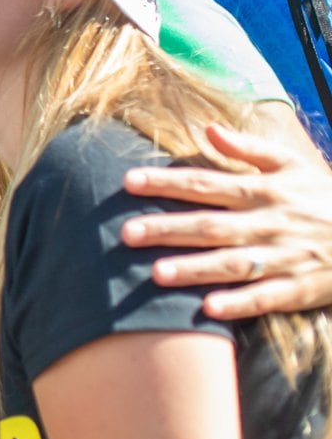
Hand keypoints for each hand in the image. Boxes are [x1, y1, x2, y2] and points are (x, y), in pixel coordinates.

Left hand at [122, 121, 331, 318]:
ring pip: (234, 264)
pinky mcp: (300, 288)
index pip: (206, 184)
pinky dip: (239, 303)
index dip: (167, 182)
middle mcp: (270, 223)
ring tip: (156, 274)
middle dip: (168, 229)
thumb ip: (248, 149)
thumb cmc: (322, 197)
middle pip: (212, 226)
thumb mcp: (292, 165)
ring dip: (196, 269)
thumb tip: (208, 129)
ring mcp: (285, 257)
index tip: (128, 181)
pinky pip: (267, 297)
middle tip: (126, 233)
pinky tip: (208, 308)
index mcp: (264, 191)